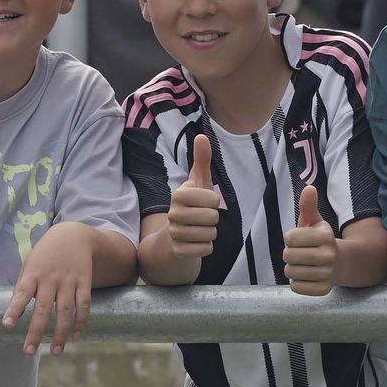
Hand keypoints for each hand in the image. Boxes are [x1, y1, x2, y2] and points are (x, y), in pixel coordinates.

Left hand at [4, 222, 93, 355]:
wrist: (73, 235)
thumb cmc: (45, 255)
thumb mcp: (29, 264)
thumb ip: (23, 286)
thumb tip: (15, 312)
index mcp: (33, 273)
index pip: (21, 293)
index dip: (14, 310)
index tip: (6, 326)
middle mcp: (50, 278)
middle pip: (43, 309)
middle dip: (36, 332)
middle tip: (29, 351)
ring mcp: (69, 281)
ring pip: (65, 311)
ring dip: (60, 334)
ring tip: (55, 352)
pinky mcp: (84, 282)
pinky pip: (83, 306)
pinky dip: (80, 322)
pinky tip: (75, 336)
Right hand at [167, 134, 220, 259]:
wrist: (172, 238)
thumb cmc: (191, 206)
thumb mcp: (198, 183)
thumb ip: (202, 161)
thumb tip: (202, 136)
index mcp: (178, 194)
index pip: (213, 199)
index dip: (214, 202)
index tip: (204, 203)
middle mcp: (173, 213)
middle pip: (213, 218)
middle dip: (213, 220)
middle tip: (202, 218)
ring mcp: (174, 233)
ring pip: (210, 234)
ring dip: (210, 234)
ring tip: (199, 230)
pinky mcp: (178, 251)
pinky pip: (206, 249)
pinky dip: (206, 247)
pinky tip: (196, 243)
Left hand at [283, 186, 337, 295]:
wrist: (340, 263)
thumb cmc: (319, 240)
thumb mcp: (314, 222)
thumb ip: (308, 206)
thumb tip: (309, 188)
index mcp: (325, 236)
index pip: (289, 238)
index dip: (290, 238)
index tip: (299, 239)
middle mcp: (329, 255)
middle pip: (288, 256)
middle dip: (289, 254)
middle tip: (300, 253)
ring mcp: (327, 274)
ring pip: (290, 272)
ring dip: (292, 268)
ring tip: (302, 264)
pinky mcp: (323, 289)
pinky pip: (296, 287)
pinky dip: (296, 282)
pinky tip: (306, 276)